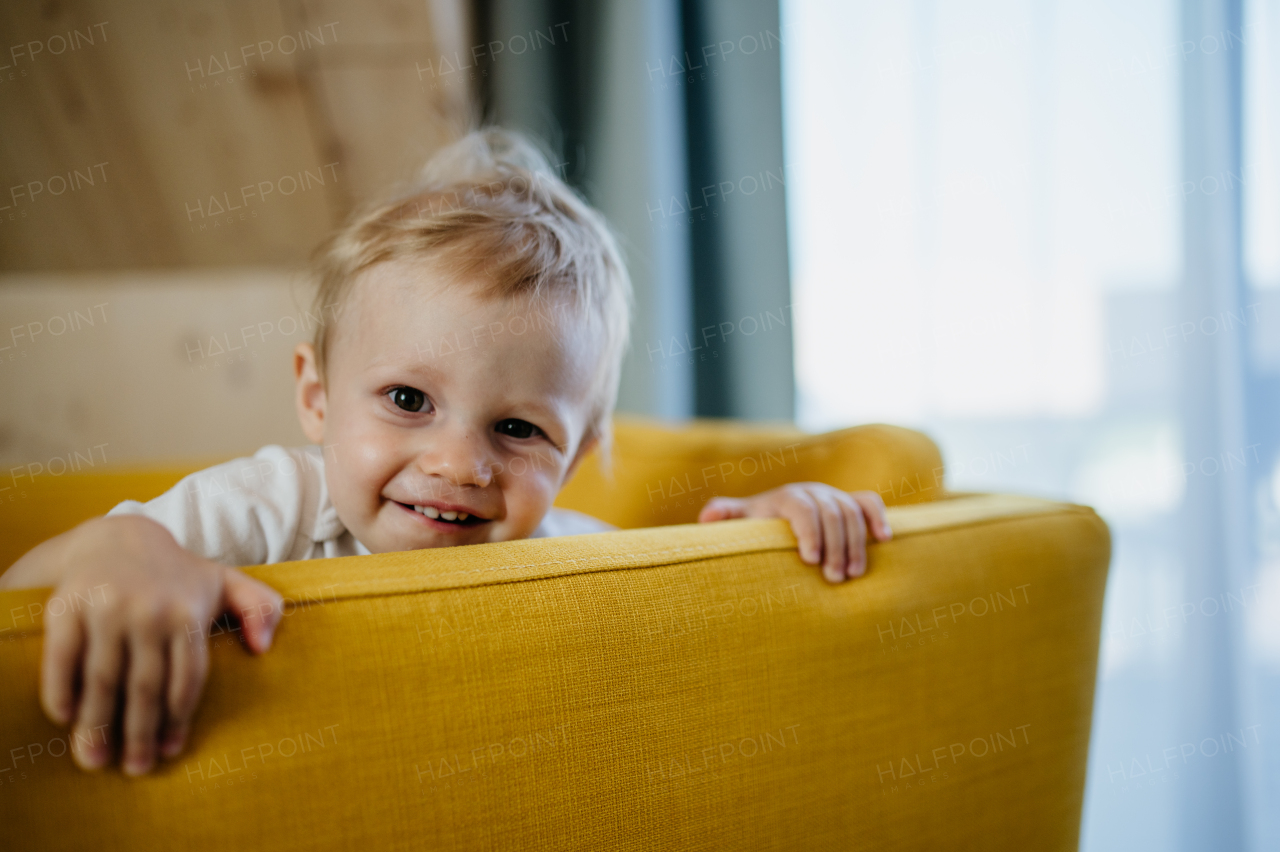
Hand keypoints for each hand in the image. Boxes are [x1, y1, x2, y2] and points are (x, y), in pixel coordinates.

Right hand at [9, 515, 281, 774]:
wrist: (117, 538)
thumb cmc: (177, 574)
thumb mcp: (225, 582)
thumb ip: (260, 607)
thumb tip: (263, 647)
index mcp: (188, 612)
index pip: (187, 678)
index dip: (178, 720)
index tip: (171, 751)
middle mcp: (150, 611)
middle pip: (145, 687)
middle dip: (140, 734)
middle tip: (136, 768)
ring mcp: (107, 608)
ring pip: (104, 679)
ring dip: (97, 726)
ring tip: (95, 761)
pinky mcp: (67, 606)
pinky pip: (63, 657)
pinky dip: (61, 690)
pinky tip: (65, 718)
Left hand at [698, 484, 891, 583]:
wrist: (779, 513)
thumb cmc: (759, 525)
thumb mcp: (742, 521)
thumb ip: (726, 516)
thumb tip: (707, 516)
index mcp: (788, 496)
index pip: (802, 509)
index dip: (809, 532)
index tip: (810, 560)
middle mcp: (814, 492)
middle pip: (832, 514)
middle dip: (835, 547)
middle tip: (834, 579)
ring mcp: (835, 496)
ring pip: (852, 513)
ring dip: (856, 544)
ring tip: (853, 574)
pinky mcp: (852, 503)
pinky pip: (870, 503)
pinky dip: (878, 518)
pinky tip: (885, 540)